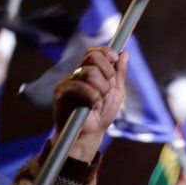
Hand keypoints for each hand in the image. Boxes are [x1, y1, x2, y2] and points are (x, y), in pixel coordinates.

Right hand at [52, 46, 128, 161]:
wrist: (90, 133)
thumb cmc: (102, 114)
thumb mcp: (117, 92)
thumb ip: (120, 73)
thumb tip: (125, 53)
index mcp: (90, 71)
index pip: (94, 51)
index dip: (106, 52)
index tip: (115, 59)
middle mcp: (77, 73)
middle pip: (92, 56)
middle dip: (107, 71)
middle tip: (109, 88)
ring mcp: (68, 81)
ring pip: (89, 71)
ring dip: (101, 88)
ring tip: (100, 101)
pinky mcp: (61, 92)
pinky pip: (80, 86)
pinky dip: (92, 97)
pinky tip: (93, 106)